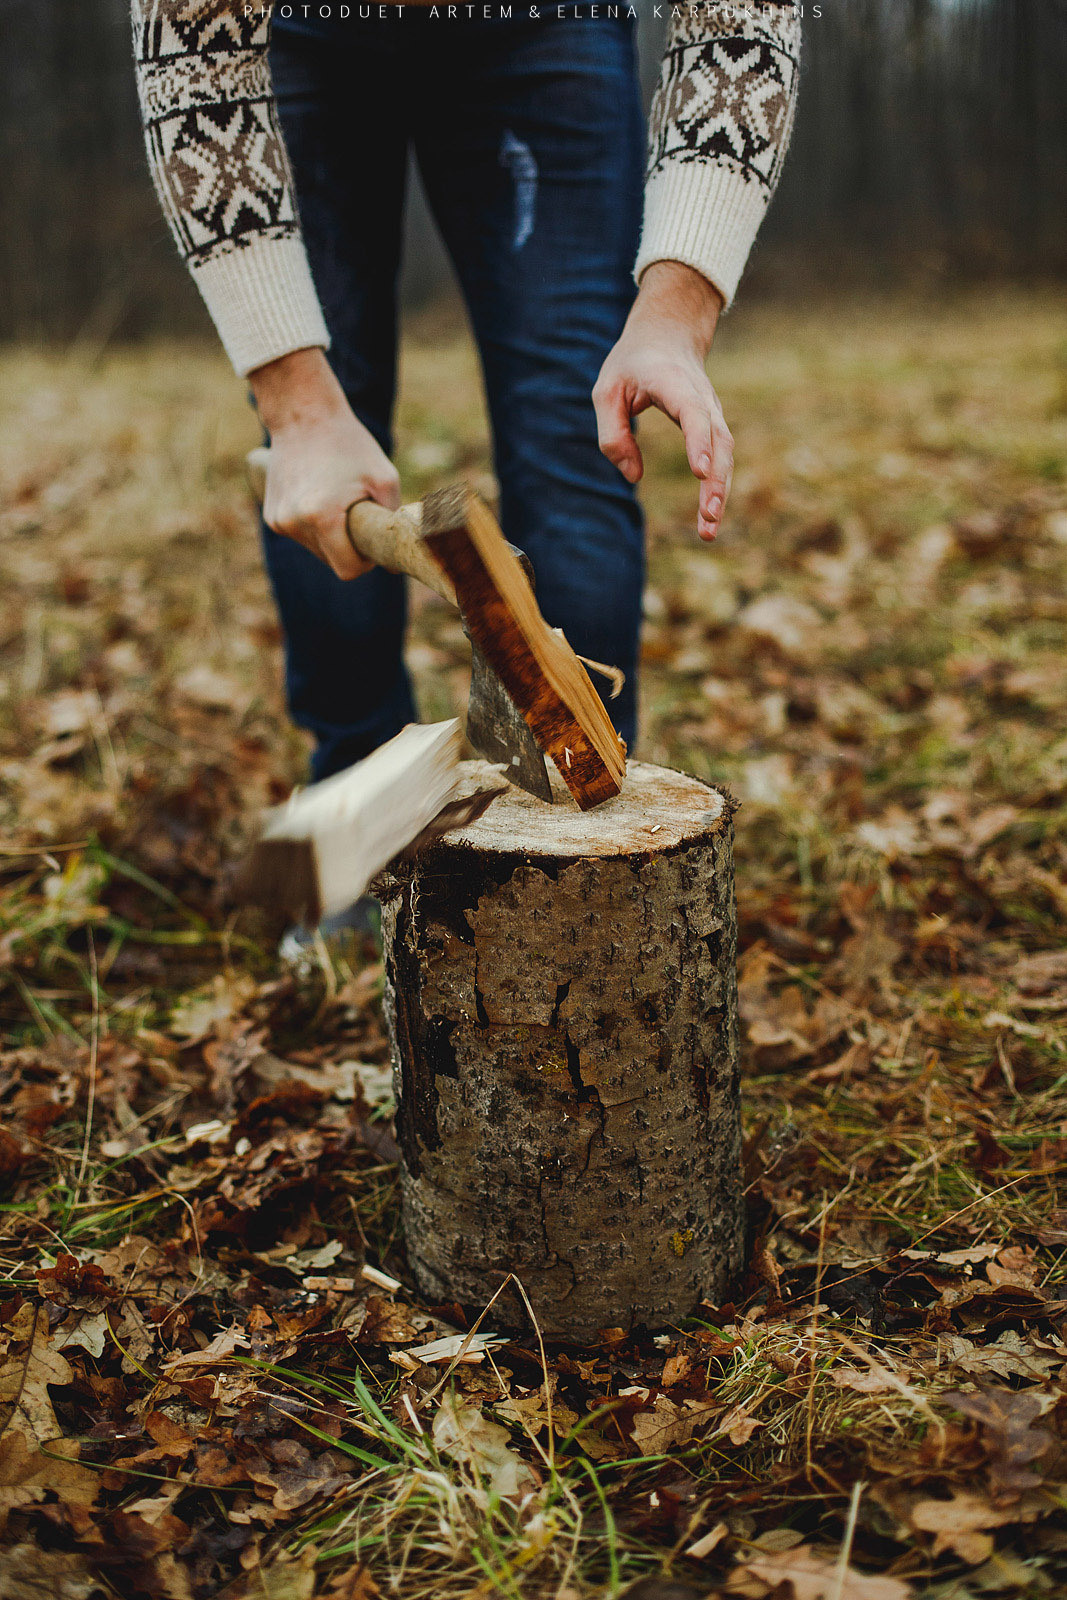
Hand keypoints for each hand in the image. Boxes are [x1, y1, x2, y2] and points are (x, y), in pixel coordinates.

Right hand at [248, 347, 399, 578]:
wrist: (303, 415)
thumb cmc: (350, 445)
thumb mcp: (385, 479)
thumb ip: (392, 522)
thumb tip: (394, 563)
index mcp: (322, 517)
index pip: (347, 570)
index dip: (364, 562)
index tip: (370, 543)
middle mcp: (294, 523)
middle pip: (330, 561)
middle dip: (347, 547)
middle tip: (356, 515)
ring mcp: (279, 520)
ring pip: (315, 550)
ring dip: (330, 536)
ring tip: (335, 500)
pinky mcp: (271, 516)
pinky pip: (301, 535)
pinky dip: (313, 526)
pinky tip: (318, 496)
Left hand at [593, 261, 731, 540]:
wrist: (667, 336)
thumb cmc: (632, 364)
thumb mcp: (606, 391)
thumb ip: (613, 434)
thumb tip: (632, 476)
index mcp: (673, 383)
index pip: (693, 413)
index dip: (699, 441)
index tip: (700, 471)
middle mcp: (701, 399)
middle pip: (718, 441)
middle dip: (715, 481)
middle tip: (707, 517)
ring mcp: (712, 414)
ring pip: (725, 454)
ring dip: (719, 493)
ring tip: (707, 530)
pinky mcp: (713, 428)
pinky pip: (721, 460)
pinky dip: (718, 488)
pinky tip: (708, 518)